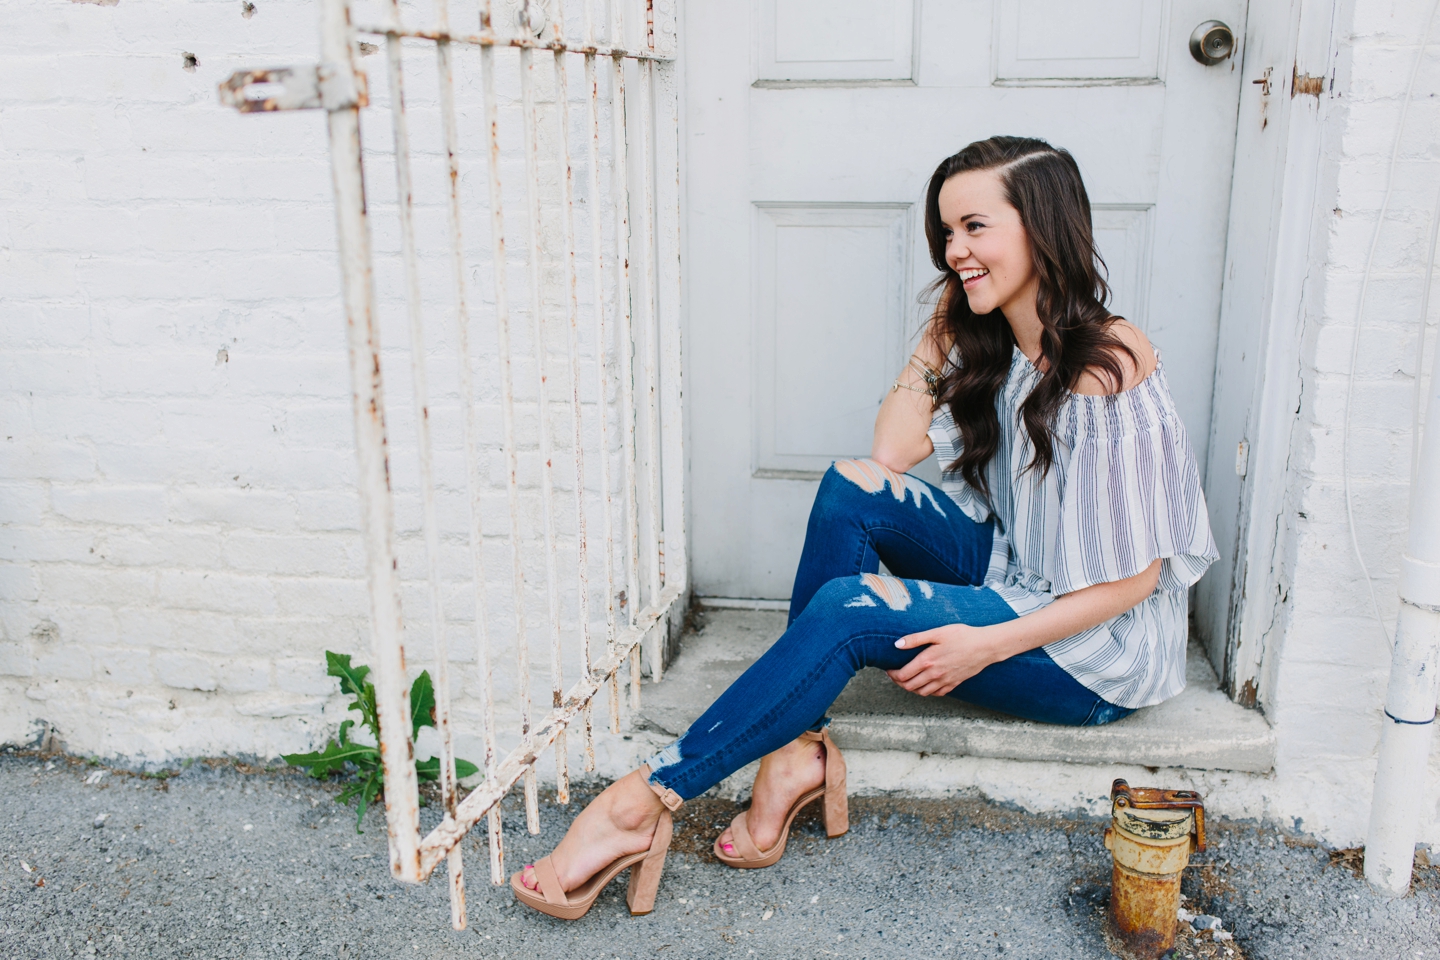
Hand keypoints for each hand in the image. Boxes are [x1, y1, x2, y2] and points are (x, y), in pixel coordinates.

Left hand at [885, 623, 999, 696]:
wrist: (986, 646)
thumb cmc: (962, 636)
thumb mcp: (938, 632)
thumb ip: (916, 639)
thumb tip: (897, 644)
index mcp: (928, 661)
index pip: (903, 675)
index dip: (892, 674)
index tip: (888, 670)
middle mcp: (935, 674)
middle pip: (910, 686)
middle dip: (899, 683)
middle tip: (895, 676)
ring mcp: (945, 681)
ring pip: (922, 692)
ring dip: (911, 688)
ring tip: (907, 680)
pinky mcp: (954, 683)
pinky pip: (936, 693)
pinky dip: (927, 691)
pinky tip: (925, 684)